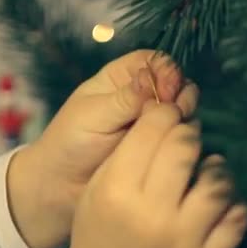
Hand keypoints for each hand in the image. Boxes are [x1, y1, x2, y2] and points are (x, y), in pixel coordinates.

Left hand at [8, 50, 199, 247]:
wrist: (63, 186)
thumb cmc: (70, 142)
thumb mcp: (94, 115)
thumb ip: (126, 98)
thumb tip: (153, 78)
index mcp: (121, 79)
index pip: (154, 61)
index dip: (166, 71)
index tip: (167, 89)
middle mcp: (142, 96)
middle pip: (175, 83)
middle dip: (180, 93)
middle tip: (174, 111)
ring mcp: (153, 122)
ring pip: (182, 108)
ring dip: (183, 115)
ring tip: (173, 129)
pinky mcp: (160, 146)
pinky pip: (180, 135)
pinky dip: (182, 137)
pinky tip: (174, 145)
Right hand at [61, 104, 246, 247]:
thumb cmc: (100, 228)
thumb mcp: (99, 186)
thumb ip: (128, 149)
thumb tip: (165, 112)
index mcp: (118, 192)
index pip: (152, 131)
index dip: (164, 113)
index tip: (168, 115)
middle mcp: (153, 215)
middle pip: (185, 148)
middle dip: (188, 134)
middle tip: (186, 139)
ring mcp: (184, 240)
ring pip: (218, 182)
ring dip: (215, 168)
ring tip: (206, 169)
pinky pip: (237, 218)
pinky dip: (232, 203)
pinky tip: (217, 201)